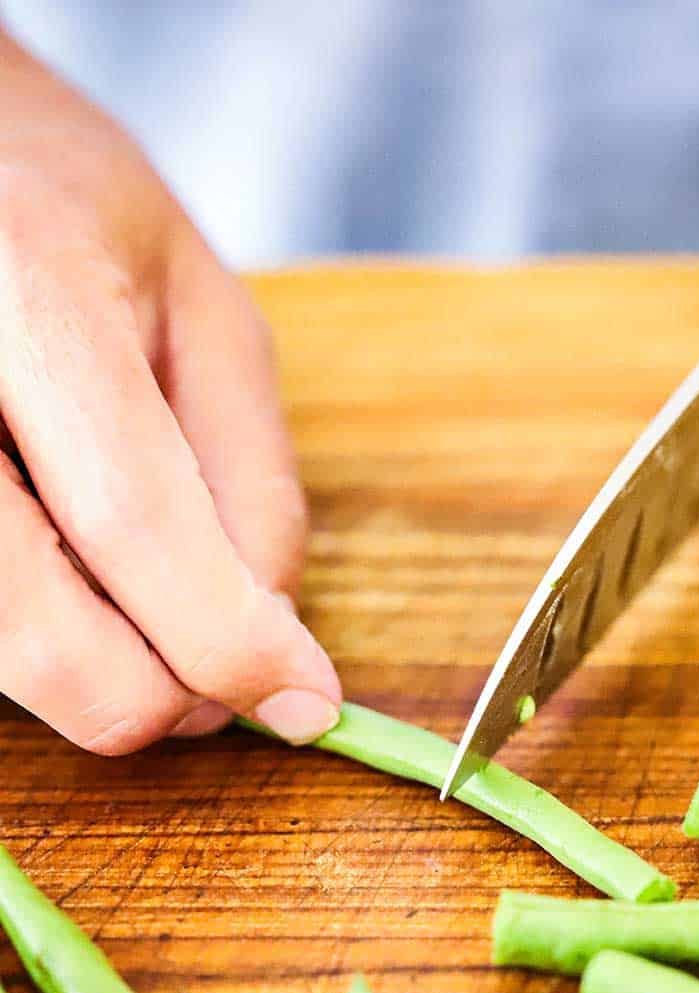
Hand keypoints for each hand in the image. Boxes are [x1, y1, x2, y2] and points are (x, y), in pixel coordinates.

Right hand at [0, 32, 340, 752]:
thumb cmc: (73, 221)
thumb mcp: (205, 313)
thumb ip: (250, 474)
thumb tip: (273, 637)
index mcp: (25, 299)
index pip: (133, 520)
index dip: (230, 640)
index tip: (306, 703)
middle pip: (42, 638)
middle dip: (160, 694)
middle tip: (220, 676)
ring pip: (4, 660)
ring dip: (102, 672)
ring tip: (142, 590)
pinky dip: (47, 635)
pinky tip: (68, 565)